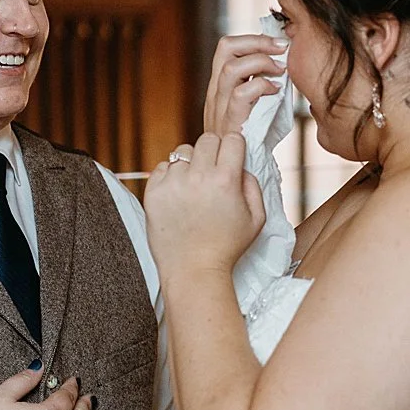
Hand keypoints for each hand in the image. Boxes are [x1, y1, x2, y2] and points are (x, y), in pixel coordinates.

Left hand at [145, 132, 265, 279]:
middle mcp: (198, 177)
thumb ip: (254, 186)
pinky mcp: (153, 192)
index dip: (234, 147)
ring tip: (193, 186)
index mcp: (226, 180)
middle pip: (206, 139)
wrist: (193, 271)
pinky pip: (162, 167)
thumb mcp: (256, 219)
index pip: (232, 139)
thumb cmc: (227, 247)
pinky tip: (178, 195)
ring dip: (190, 163)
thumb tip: (241, 165)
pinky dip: (170, 176)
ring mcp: (172, 183)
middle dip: (213, 151)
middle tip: (213, 171)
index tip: (232, 158)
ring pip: (182, 152)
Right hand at [203, 35, 287, 135]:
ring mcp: (220, 107)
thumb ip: (262, 85)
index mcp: (221, 86)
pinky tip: (276, 92)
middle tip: (282, 48)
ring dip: (262, 62)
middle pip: (226, 47)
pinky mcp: (230, 123)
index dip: (253, 38)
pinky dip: (261, 86)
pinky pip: (241, 94)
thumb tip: (286, 61)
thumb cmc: (253, 141)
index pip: (227, 46)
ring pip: (232, 68)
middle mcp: (216, 92)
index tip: (279, 44)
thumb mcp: (254, 106)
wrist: (240, 174)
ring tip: (281, 71)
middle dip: (258, 41)